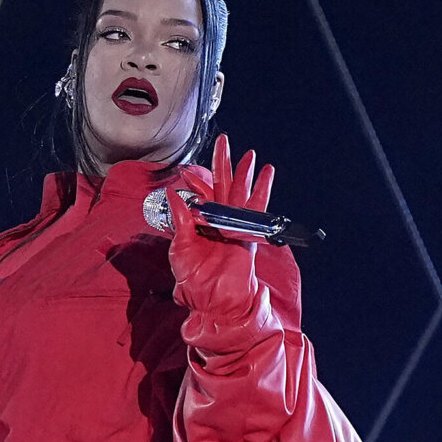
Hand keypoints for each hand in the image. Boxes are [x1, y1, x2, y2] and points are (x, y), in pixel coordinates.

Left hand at [165, 135, 273, 314]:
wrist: (214, 301)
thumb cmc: (195, 281)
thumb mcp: (180, 248)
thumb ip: (180, 220)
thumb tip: (175, 194)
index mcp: (199, 225)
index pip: (199, 197)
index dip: (195, 183)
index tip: (187, 172)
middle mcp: (217, 222)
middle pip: (221, 186)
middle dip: (222, 163)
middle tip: (223, 141)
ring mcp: (234, 225)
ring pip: (239, 192)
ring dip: (244, 172)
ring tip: (249, 154)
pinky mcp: (248, 231)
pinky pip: (256, 207)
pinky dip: (262, 189)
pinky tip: (267, 172)